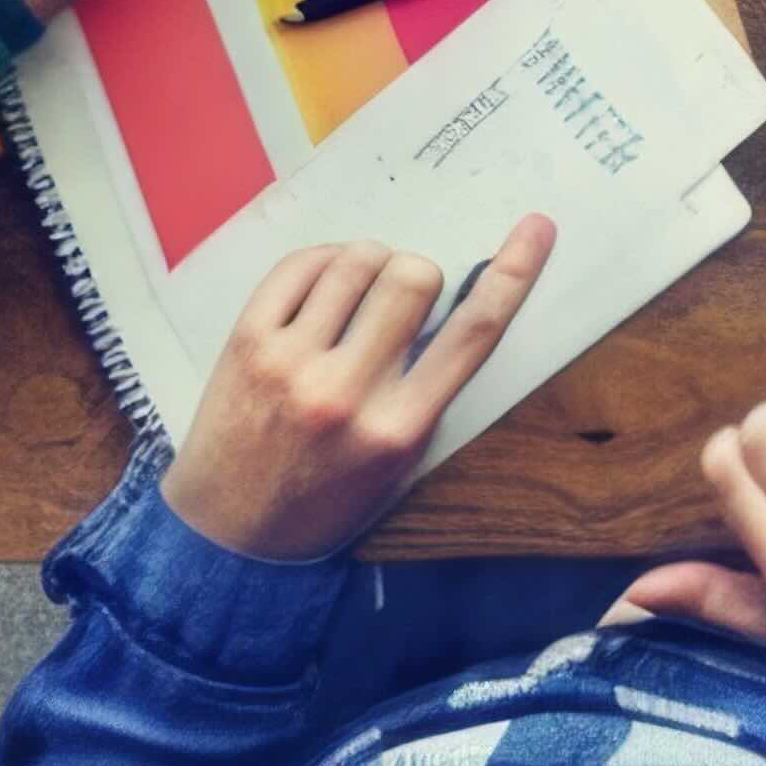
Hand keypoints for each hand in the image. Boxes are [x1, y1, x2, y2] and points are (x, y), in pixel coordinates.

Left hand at [162, 215, 558, 560]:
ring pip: (356, 261)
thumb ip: (427, 390)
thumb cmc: (325, 497)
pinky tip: (324, 281)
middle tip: (403, 295)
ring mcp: (291, 364)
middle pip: (413, 278)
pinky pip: (300, 265)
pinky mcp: (246, 343)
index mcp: (399, 430)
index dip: (513, 273)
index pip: (472, 334)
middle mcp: (346, 393)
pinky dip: (324, 260)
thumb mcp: (396, 462)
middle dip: (420, 272)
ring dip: (372, 260)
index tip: (535, 230)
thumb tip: (450, 302)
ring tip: (360, 287)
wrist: (229, 536)